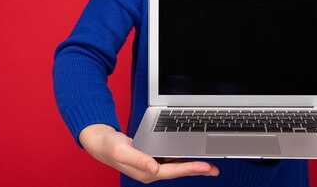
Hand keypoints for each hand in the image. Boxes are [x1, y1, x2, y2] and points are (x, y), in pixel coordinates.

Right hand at [79, 124, 218, 182]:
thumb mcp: (123, 151)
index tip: (205, 166)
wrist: (101, 142)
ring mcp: (152, 166)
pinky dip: (182, 159)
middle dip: (197, 169)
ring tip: (208, 164)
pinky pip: (171, 161)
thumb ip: (139, 160)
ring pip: (177, 166)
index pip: (174, 171)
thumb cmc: (111, 147)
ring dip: (192, 165)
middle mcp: (151, 171)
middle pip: (179, 171)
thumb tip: (154, 168)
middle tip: (215, 168)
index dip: (190, 168)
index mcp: (146, 172)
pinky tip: (190, 156)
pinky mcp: (152, 159)